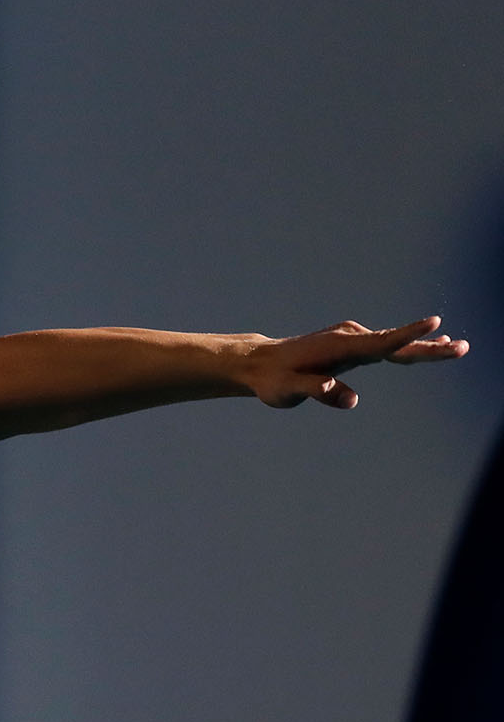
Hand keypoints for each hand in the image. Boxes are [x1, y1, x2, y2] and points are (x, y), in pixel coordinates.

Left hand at [243, 317, 467, 409]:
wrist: (259, 363)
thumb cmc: (272, 381)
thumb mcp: (288, 391)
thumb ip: (317, 391)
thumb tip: (349, 397)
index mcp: (339, 347)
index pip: (380, 344)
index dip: (408, 336)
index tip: (434, 324)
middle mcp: (349, 338)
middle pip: (395, 345)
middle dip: (429, 347)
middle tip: (463, 347)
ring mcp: (351, 338)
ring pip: (393, 344)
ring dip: (424, 346)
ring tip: (455, 346)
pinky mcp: (350, 344)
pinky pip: (385, 345)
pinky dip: (406, 345)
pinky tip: (427, 343)